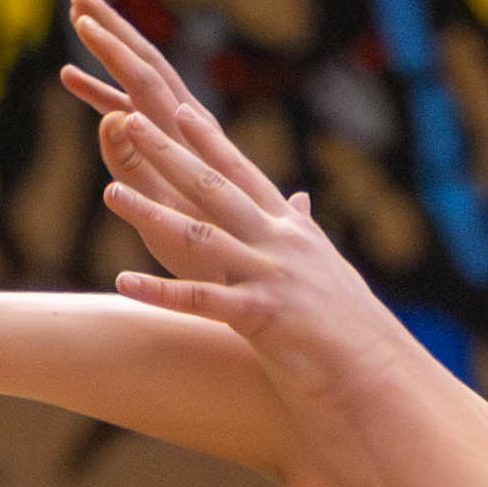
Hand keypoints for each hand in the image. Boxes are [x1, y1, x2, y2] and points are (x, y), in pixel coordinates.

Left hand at [58, 0, 422, 404]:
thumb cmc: (349, 328)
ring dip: (152, 214)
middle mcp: (280, 244)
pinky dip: (160, 293)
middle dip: (170, 154)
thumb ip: (304, 231)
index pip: (243, 176)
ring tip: (110, 192)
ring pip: (201, 236)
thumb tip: (300, 200)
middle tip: (130, 120)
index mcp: (291, 232)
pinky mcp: (261, 318)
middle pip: (215, 189)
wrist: (377, 374)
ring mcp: (271, 278)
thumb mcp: (326, 268)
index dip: (209, 142)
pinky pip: (200, 301)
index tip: (178, 111)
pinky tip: (122, 284)